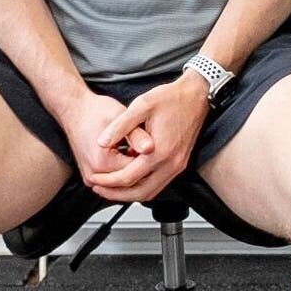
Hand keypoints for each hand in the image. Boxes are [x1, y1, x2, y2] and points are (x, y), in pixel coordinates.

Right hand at [60, 92, 144, 191]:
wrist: (75, 110)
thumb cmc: (96, 111)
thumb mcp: (121, 118)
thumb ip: (137, 135)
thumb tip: (151, 148)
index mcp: (102, 162)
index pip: (137, 172)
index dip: (151, 160)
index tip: (157, 146)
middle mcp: (94, 175)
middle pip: (130, 180)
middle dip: (143, 167)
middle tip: (151, 148)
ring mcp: (91, 178)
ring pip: (123, 181)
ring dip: (135, 169)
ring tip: (139, 149)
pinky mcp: (91, 176)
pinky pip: (114, 179)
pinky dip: (125, 169)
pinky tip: (131, 153)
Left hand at [86, 72, 210, 203]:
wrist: (197, 95)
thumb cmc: (172, 98)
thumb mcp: (141, 106)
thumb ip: (120, 126)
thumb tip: (101, 143)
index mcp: (160, 151)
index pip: (128, 178)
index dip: (107, 181)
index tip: (93, 179)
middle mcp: (171, 163)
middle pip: (140, 193)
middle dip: (116, 194)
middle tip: (98, 189)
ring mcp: (178, 165)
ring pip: (151, 192)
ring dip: (130, 194)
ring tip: (111, 188)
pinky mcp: (180, 163)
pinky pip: (159, 185)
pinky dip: (142, 187)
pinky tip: (130, 179)